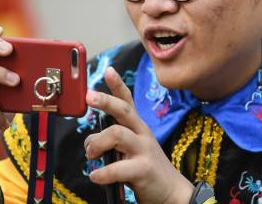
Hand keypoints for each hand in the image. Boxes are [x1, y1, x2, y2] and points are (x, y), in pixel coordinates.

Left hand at [85, 67, 193, 203]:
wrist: (172, 192)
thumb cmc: (147, 168)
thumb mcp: (133, 148)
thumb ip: (113, 142)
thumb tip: (90, 143)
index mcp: (138, 127)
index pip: (128, 101)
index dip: (118, 85)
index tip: (108, 70)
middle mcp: (142, 134)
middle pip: (123, 111)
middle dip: (105, 101)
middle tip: (89, 97)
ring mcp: (144, 150)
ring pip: (116, 134)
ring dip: (97, 143)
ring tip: (91, 156)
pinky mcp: (143, 169)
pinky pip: (117, 168)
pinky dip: (102, 173)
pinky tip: (96, 176)